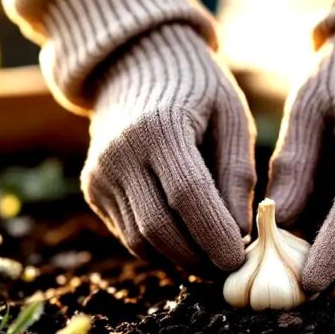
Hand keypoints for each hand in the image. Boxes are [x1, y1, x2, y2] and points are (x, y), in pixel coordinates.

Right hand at [82, 24, 254, 270]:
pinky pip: (128, 234)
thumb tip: (240, 234)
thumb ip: (237, 173)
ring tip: (212, 261)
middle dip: (197, 258)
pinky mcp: (94, 190)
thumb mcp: (231, 117)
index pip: (188, 195)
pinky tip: (188, 246)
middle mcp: (120, 154)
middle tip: (230, 269)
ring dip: (179, 260)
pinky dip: (160, 249)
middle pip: (158, 227)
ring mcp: (100, 175)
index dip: (215, 235)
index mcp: (159, 128)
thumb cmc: (197, 88)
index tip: (240, 260)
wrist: (134, 65)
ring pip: (140, 241)